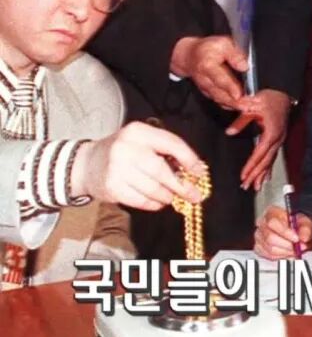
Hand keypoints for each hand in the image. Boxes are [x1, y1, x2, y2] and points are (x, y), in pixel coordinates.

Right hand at [70, 121, 205, 210]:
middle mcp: (126, 148)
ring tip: (174, 198)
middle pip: (162, 171)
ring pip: (153, 188)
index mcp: (139, 132)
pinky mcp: (112, 187)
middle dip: (182, 186)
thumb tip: (195, 170)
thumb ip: (166, 151)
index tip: (200, 173)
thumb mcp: (142, 141)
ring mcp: (117, 169)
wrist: (86, 163)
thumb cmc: (124, 152)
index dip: (190, 160)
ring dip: (168, 196)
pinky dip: (154, 204)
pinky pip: (141, 200)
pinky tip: (159, 202)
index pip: (172, 144)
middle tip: (195, 195)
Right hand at [170, 35, 247, 108]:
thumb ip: (235, 54)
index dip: (229, 87)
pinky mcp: (209, 93)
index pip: (219, 78)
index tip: (239, 95)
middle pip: (220, 94)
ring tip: (249, 107)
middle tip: (250, 104)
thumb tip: (244, 66)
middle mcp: (205, 80)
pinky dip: (232, 106)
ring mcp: (206, 88)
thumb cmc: (208, 49)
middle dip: (235, 102)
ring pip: (221, 100)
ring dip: (235, 105)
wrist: (190, 56)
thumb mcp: (223, 43)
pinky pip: (221, 102)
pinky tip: (243, 107)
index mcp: (207, 66)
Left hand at [227, 89, 291, 190]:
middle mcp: (277, 139)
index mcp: (272, 133)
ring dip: (262, 174)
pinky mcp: (278, 139)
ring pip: (270, 161)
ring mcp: (279, 140)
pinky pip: (273, 157)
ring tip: (256, 187)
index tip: (244, 176)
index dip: (251, 166)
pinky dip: (268, 168)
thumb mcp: (253, 106)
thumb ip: (241, 120)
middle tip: (246, 186)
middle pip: (266, 161)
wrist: (282, 92)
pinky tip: (266, 177)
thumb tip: (229, 132)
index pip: (259, 153)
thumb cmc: (268, 98)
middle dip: (256, 175)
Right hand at [254, 205, 311, 258]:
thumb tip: (303, 238)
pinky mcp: (259, 247)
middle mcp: (262, 223)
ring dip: (286, 252)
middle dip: (287, 245)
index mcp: (271, 212)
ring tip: (295, 250)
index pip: (273, 222)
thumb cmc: (297, 224)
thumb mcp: (305, 222)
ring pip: (270, 249)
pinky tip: (288, 253)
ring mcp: (259, 236)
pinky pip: (268, 256)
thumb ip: (306, 229)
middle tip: (299, 247)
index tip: (297, 239)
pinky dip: (281, 256)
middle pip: (270, 238)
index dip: (285, 232)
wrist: (295, 230)